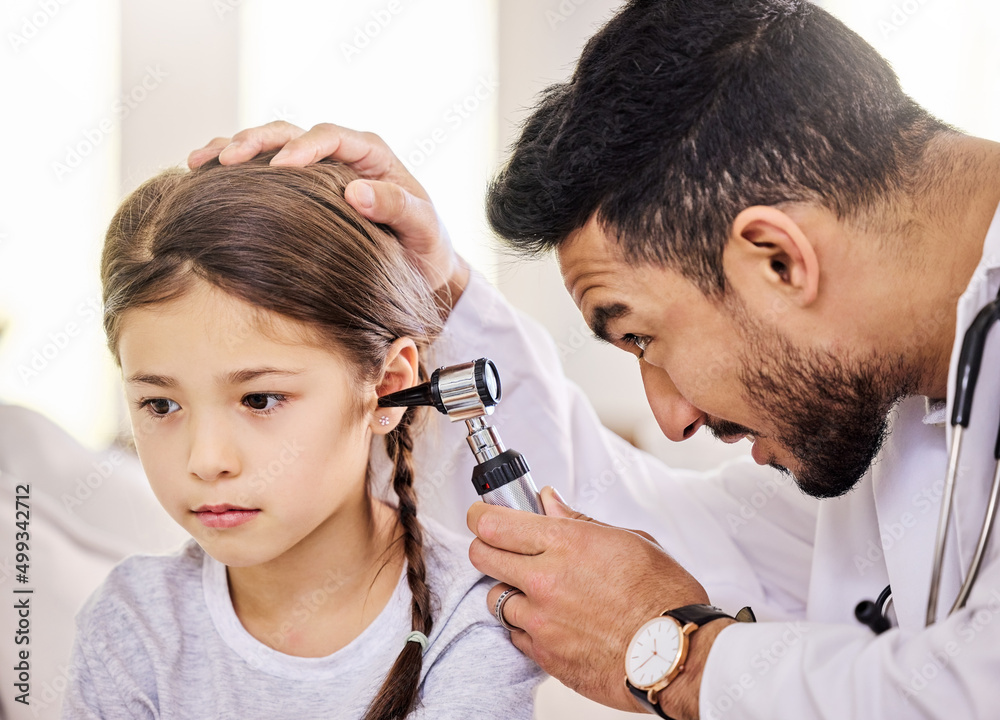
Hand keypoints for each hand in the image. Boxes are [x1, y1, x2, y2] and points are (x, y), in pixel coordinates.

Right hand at [188, 121, 468, 301]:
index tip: (279, 167)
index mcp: (371, 155)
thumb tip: (357, 191)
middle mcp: (339, 154)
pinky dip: (231, 170)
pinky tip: (202, 176)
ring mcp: (315, 170)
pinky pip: (261, 171)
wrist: (420, 268)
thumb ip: (399, 207)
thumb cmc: (426, 249)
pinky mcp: (298, 189)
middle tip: (225, 159)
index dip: (303, 147)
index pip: (331, 137)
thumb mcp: (424, 229)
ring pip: (268, 145)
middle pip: (290, 132)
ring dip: (232, 148)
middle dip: (255, 141)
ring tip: (199, 161)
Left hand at [468, 487, 724, 717]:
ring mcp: (540, 620)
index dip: (481, 515)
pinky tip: (550, 620)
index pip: (494, 523)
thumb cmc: (664, 597)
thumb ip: (578, 521)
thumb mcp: (629, 541)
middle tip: (500, 546)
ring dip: (508, 589)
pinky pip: (514, 633)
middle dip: (486, 546)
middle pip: (482, 555)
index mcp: (566, 544)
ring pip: (495, 597)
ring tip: (537, 590)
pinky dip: (524, 625)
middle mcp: (545, 580)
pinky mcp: (544, 655)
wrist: (678, 656)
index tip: (481, 514)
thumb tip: (548, 502)